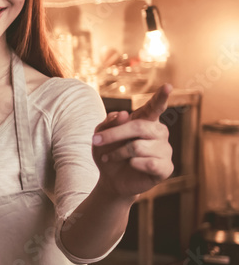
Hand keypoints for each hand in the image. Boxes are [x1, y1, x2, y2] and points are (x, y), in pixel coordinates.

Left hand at [92, 84, 173, 198]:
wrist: (110, 178)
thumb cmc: (108, 152)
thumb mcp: (100, 135)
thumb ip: (109, 123)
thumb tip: (124, 114)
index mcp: (146, 120)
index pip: (155, 106)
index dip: (161, 97)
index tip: (167, 86)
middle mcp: (159, 132)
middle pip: (139, 127)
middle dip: (114, 134)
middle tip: (96, 141)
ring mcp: (165, 150)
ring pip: (138, 147)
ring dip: (118, 153)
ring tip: (112, 157)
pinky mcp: (166, 167)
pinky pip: (148, 163)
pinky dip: (133, 164)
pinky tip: (131, 166)